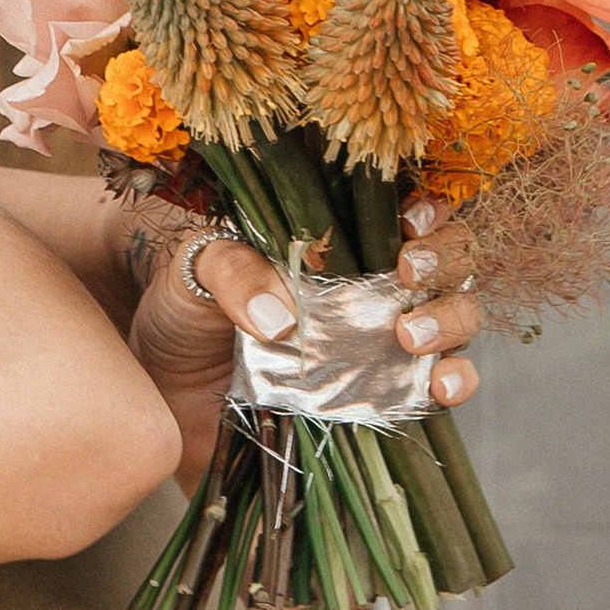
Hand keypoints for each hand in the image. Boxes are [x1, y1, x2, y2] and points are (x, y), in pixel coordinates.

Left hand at [129, 193, 481, 481]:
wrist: (155, 386)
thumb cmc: (181, 305)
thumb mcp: (194, 269)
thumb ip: (233, 273)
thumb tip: (280, 319)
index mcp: (337, 241)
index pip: (408, 209)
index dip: (428, 211)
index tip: (408, 227)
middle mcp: (371, 288)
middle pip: (448, 264)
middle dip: (445, 266)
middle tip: (408, 280)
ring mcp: (379, 345)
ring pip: (455, 323)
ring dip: (453, 326)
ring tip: (413, 338)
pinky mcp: (373, 400)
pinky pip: (431, 391)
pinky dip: (450, 386)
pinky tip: (439, 390)